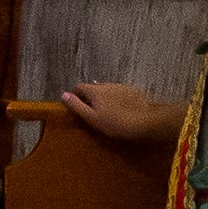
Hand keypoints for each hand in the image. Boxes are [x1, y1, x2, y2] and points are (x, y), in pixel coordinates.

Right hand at [55, 80, 181, 150]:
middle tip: (94, 111)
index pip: (79, 87)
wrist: (144, 123)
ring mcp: (121, 86)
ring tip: (110, 111)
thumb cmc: (115, 123)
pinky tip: (123, 110)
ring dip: (105, 97)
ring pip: (108, 90)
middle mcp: (107, 84)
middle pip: (94, 88)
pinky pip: (121, 92)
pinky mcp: (134, 91)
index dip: (76, 95)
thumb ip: (77, 106)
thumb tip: (63, 95)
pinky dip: (118, 98)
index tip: (78, 106)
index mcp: (95, 91)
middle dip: (91, 97)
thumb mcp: (92, 118)